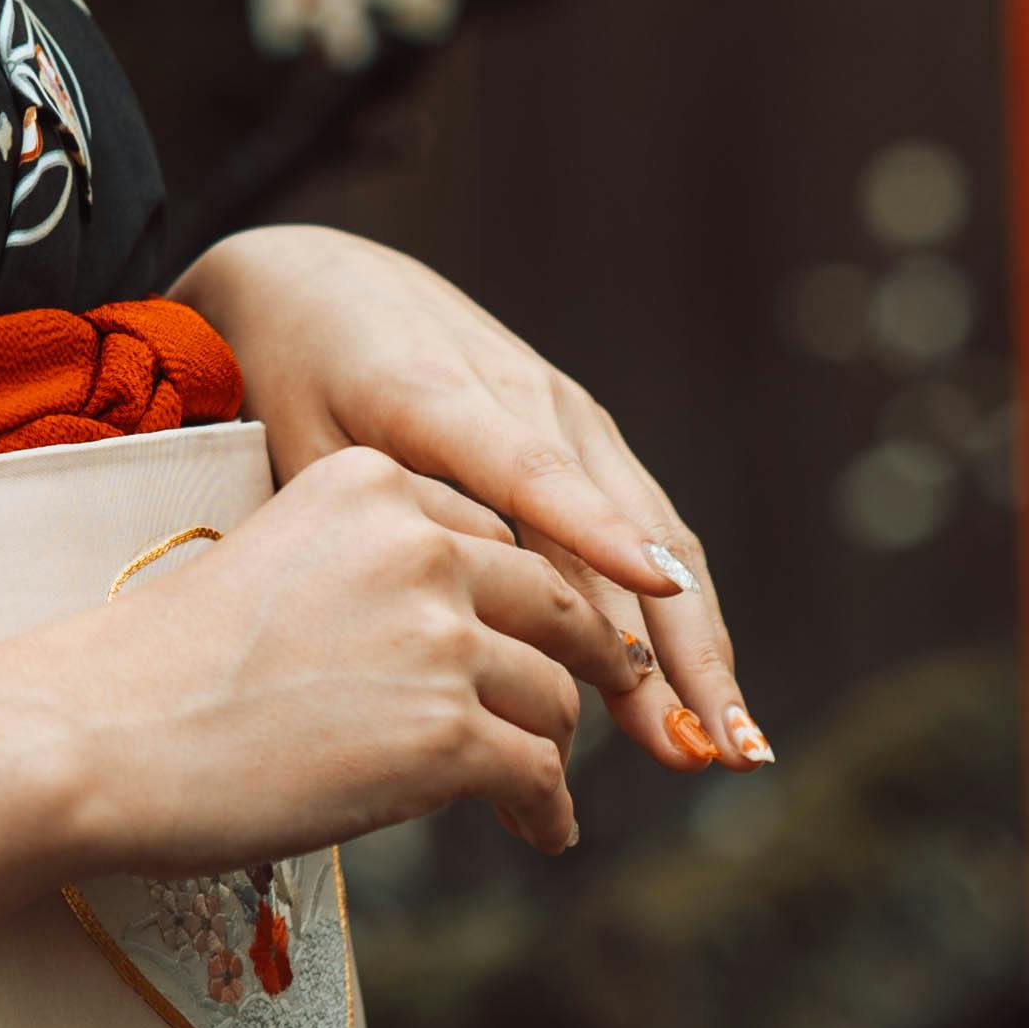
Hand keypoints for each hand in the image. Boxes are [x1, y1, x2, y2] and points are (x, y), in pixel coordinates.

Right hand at [0, 443, 606, 936]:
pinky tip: (538, 830)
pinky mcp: (449, 736)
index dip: (514, 601)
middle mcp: (420, 544)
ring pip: (555, 694)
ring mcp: (441, 639)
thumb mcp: (279, 563)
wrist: (101, 736)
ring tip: (535, 790)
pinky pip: (538, 773)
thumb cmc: (161, 665)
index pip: (491, 536)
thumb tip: (449, 643)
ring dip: (552, 748)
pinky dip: (546, 809)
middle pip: (548, 604)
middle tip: (572, 712)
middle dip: (572, 664)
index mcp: (373, 483)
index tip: (523, 642)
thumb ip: (373, 577)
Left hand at [177, 218, 767, 776]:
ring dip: (697, 640)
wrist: (322, 281)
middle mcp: (523, 394)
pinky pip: (642, 519)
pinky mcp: (580, 426)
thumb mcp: (306, 449)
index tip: (658, 591)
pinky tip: (702, 681)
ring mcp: (565, 408)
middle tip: (719, 746)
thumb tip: (436, 643)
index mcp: (435, 395)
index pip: (529, 471)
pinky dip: (678, 606)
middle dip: (676, 642)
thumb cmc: (297, 379)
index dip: (596, 532)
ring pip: (652, 530)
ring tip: (731, 739)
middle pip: (620, 524)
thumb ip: (369, 529)